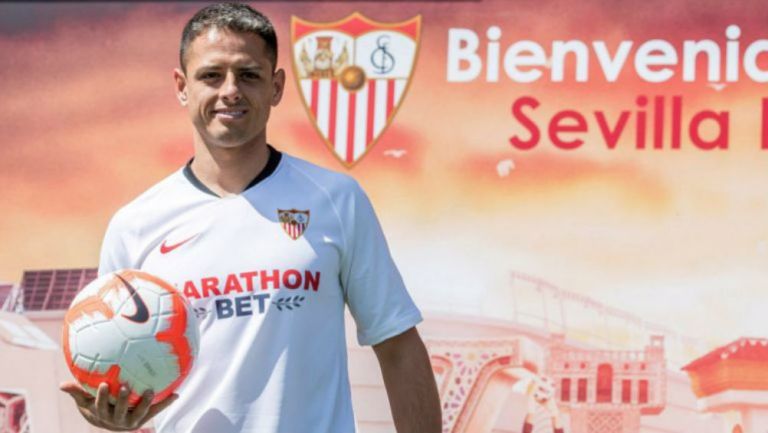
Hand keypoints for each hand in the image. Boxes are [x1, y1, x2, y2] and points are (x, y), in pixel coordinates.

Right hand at [60, 381, 176, 431]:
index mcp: (103, 414)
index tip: (104, 384)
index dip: (102, 397)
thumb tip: (62, 384)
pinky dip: (166, 403)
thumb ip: (76, 392)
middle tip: (125, 387)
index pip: (101, 406)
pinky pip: (156, 411)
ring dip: (145, 404)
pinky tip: (176, 393)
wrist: (111, 424)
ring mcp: (132, 421)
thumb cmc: (97, 407)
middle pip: (120, 412)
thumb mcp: (85, 401)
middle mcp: (118, 421)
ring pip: (139, 415)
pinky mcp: (145, 419)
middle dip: (122, 401)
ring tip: (149, 391)